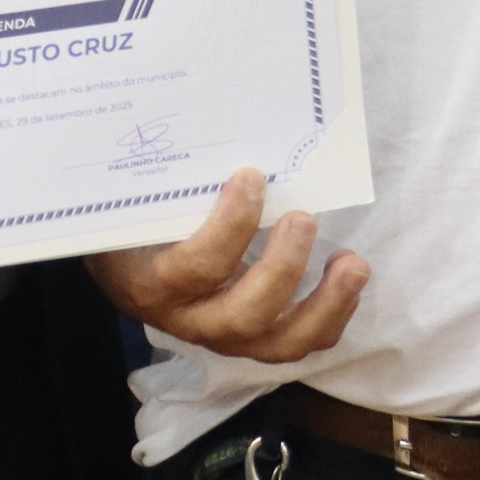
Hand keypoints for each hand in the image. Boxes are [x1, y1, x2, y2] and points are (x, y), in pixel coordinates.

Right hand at [86, 169, 368, 363]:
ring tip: (353, 264)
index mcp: (153, 283)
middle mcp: (190, 320)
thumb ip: (175, 186)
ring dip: (326, 304)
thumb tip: (226, 135)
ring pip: (280, 344)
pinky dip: (332, 314)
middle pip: (244, 315)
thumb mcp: (141, 207)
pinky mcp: (253, 342)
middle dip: (283, 267)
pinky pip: (299, 342)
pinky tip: (347, 277)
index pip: (196, 267)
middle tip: (303, 218)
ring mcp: (225, 337)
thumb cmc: (137, 226)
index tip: (251, 176)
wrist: (126, 269)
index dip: (230, 226)